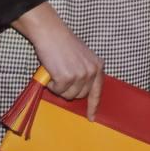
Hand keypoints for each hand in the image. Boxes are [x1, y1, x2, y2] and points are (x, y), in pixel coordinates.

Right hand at [13, 3, 104, 118]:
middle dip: (69, 90)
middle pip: (80, 95)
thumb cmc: (63, 44)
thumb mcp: (82, 57)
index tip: (91, 117)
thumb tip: (80, 91)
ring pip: (68, 95)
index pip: (97, 91)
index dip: (93, 106)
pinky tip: (51, 70)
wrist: (51, 33)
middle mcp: (92, 71)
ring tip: (56, 70)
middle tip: (61, 75)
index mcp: (98, 66)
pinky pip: (57, 90)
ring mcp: (80, 75)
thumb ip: (84, 72)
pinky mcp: (67, 78)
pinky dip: (51, 84)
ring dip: (59, 87)